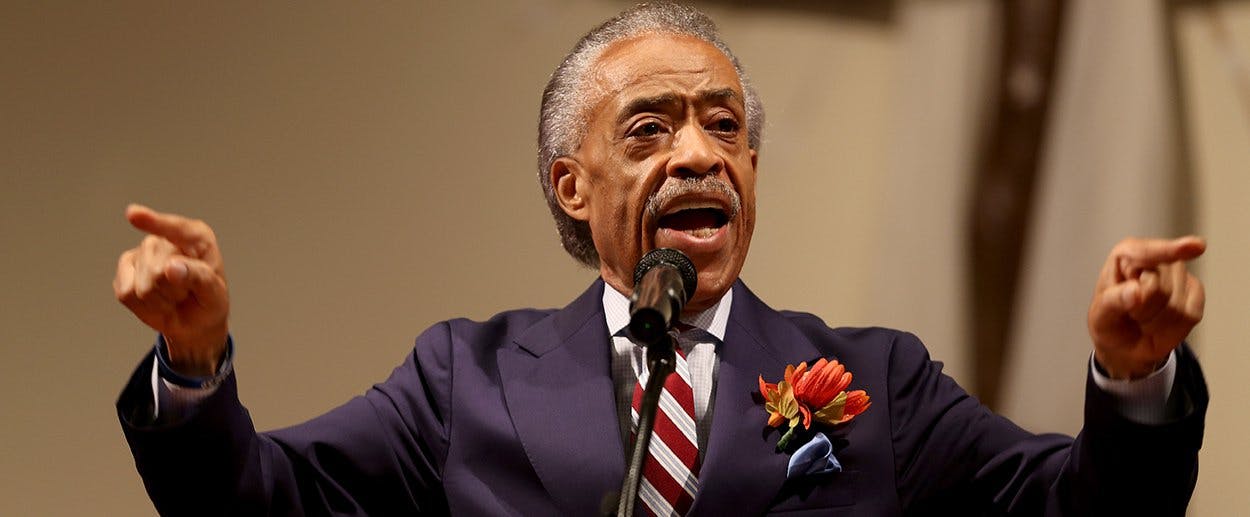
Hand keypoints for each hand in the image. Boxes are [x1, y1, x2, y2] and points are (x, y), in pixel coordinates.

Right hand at [113, 204, 228, 376]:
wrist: (194, 321)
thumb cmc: (208, 301)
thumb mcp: (214, 293)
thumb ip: (198, 277)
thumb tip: (170, 267)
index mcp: (197, 237)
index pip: (176, 229)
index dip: (154, 222)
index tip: (133, 214)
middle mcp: (165, 240)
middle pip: (156, 271)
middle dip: (173, 291)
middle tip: (186, 293)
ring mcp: (142, 253)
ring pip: (142, 286)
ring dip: (160, 301)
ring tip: (173, 298)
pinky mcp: (125, 270)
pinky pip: (126, 293)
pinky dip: (143, 307)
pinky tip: (157, 303)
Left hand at [1088, 236, 1205, 378]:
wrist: (1126, 344)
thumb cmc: (1110, 324)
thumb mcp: (1101, 317)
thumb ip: (1114, 301)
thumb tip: (1136, 291)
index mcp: (1126, 255)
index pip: (1147, 253)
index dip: (1168, 251)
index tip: (1196, 246)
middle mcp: (1156, 258)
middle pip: (1159, 288)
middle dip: (1142, 310)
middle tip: (1130, 315)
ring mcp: (1179, 274)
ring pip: (1175, 305)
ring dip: (1156, 322)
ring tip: (1143, 320)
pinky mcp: (1195, 292)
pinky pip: (1191, 314)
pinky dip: (1174, 328)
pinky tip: (1160, 324)